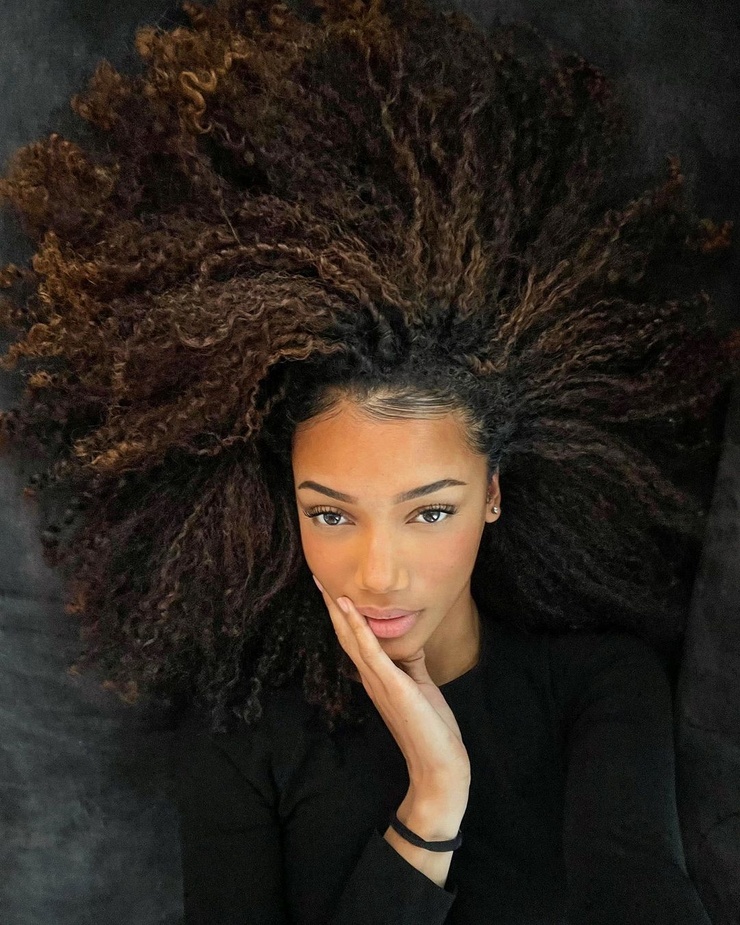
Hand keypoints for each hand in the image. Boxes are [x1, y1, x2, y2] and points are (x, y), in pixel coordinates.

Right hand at [313, 576, 470, 803]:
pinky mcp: (393, 686)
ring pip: (352, 639)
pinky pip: (371, 653)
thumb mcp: (421, 687)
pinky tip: (349, 608)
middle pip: (345, 635)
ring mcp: (380, 683)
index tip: (332, 588)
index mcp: (377, 678)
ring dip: (339, 611)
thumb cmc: (432, 731)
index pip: (354, 640)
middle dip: (332, 606)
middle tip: (318, 576)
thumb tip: (407, 644)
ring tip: (326, 585)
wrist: (440, 768)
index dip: (342, 614)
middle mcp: (372, 679)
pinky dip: (358, 629)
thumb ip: (411, 665)